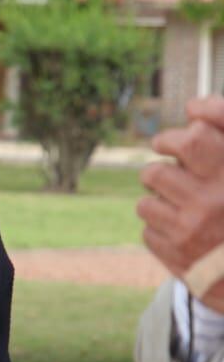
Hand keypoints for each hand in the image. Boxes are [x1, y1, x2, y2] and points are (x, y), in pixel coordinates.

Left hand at [138, 103, 223, 311]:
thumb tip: (194, 105)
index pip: (191, 141)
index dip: (172, 140)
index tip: (170, 144)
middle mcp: (214, 202)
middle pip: (156, 173)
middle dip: (157, 172)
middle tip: (170, 175)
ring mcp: (193, 231)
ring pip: (147, 203)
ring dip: (159, 202)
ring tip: (181, 207)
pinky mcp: (178, 256)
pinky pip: (149, 232)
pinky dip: (162, 230)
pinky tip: (185, 234)